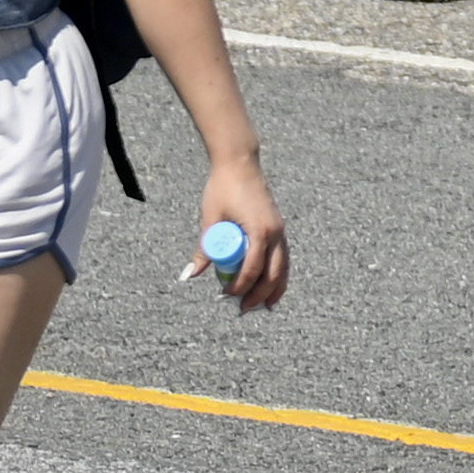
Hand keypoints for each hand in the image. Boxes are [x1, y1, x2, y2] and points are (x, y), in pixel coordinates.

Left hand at [200, 155, 289, 314]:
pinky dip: (279, 274)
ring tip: (264, 306)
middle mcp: (275, 232)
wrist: (240, 163)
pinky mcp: (279, 228)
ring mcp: (280, 230)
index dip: (240, 286)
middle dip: (259, 294)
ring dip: (274, 288)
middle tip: (243, 309)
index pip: (252, 269)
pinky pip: (283, 258)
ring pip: (283, 268)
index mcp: (259, 230)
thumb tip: (190, 274)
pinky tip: (272, 286)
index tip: (226, 295)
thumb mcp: (211, 219)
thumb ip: (203, 249)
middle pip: (273, 274)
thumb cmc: (224, 187)